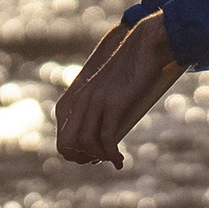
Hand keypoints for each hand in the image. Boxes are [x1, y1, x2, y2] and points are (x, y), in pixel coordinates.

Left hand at [56, 9, 182, 168]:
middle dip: (81, 158)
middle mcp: (80, 101)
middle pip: (66, 144)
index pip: (63, 135)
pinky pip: (107, 139)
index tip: (93, 155)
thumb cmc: (131, 69)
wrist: (145, 46)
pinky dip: (112, 154)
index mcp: (75, 97)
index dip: (74, 152)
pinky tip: (120, 160)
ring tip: (112, 159)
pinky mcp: (114, 104)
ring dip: (97, 158)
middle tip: (99, 161)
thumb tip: (102, 129)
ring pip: (84, 143)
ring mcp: (96, 102)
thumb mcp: (107, 89)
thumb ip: (99, 105)